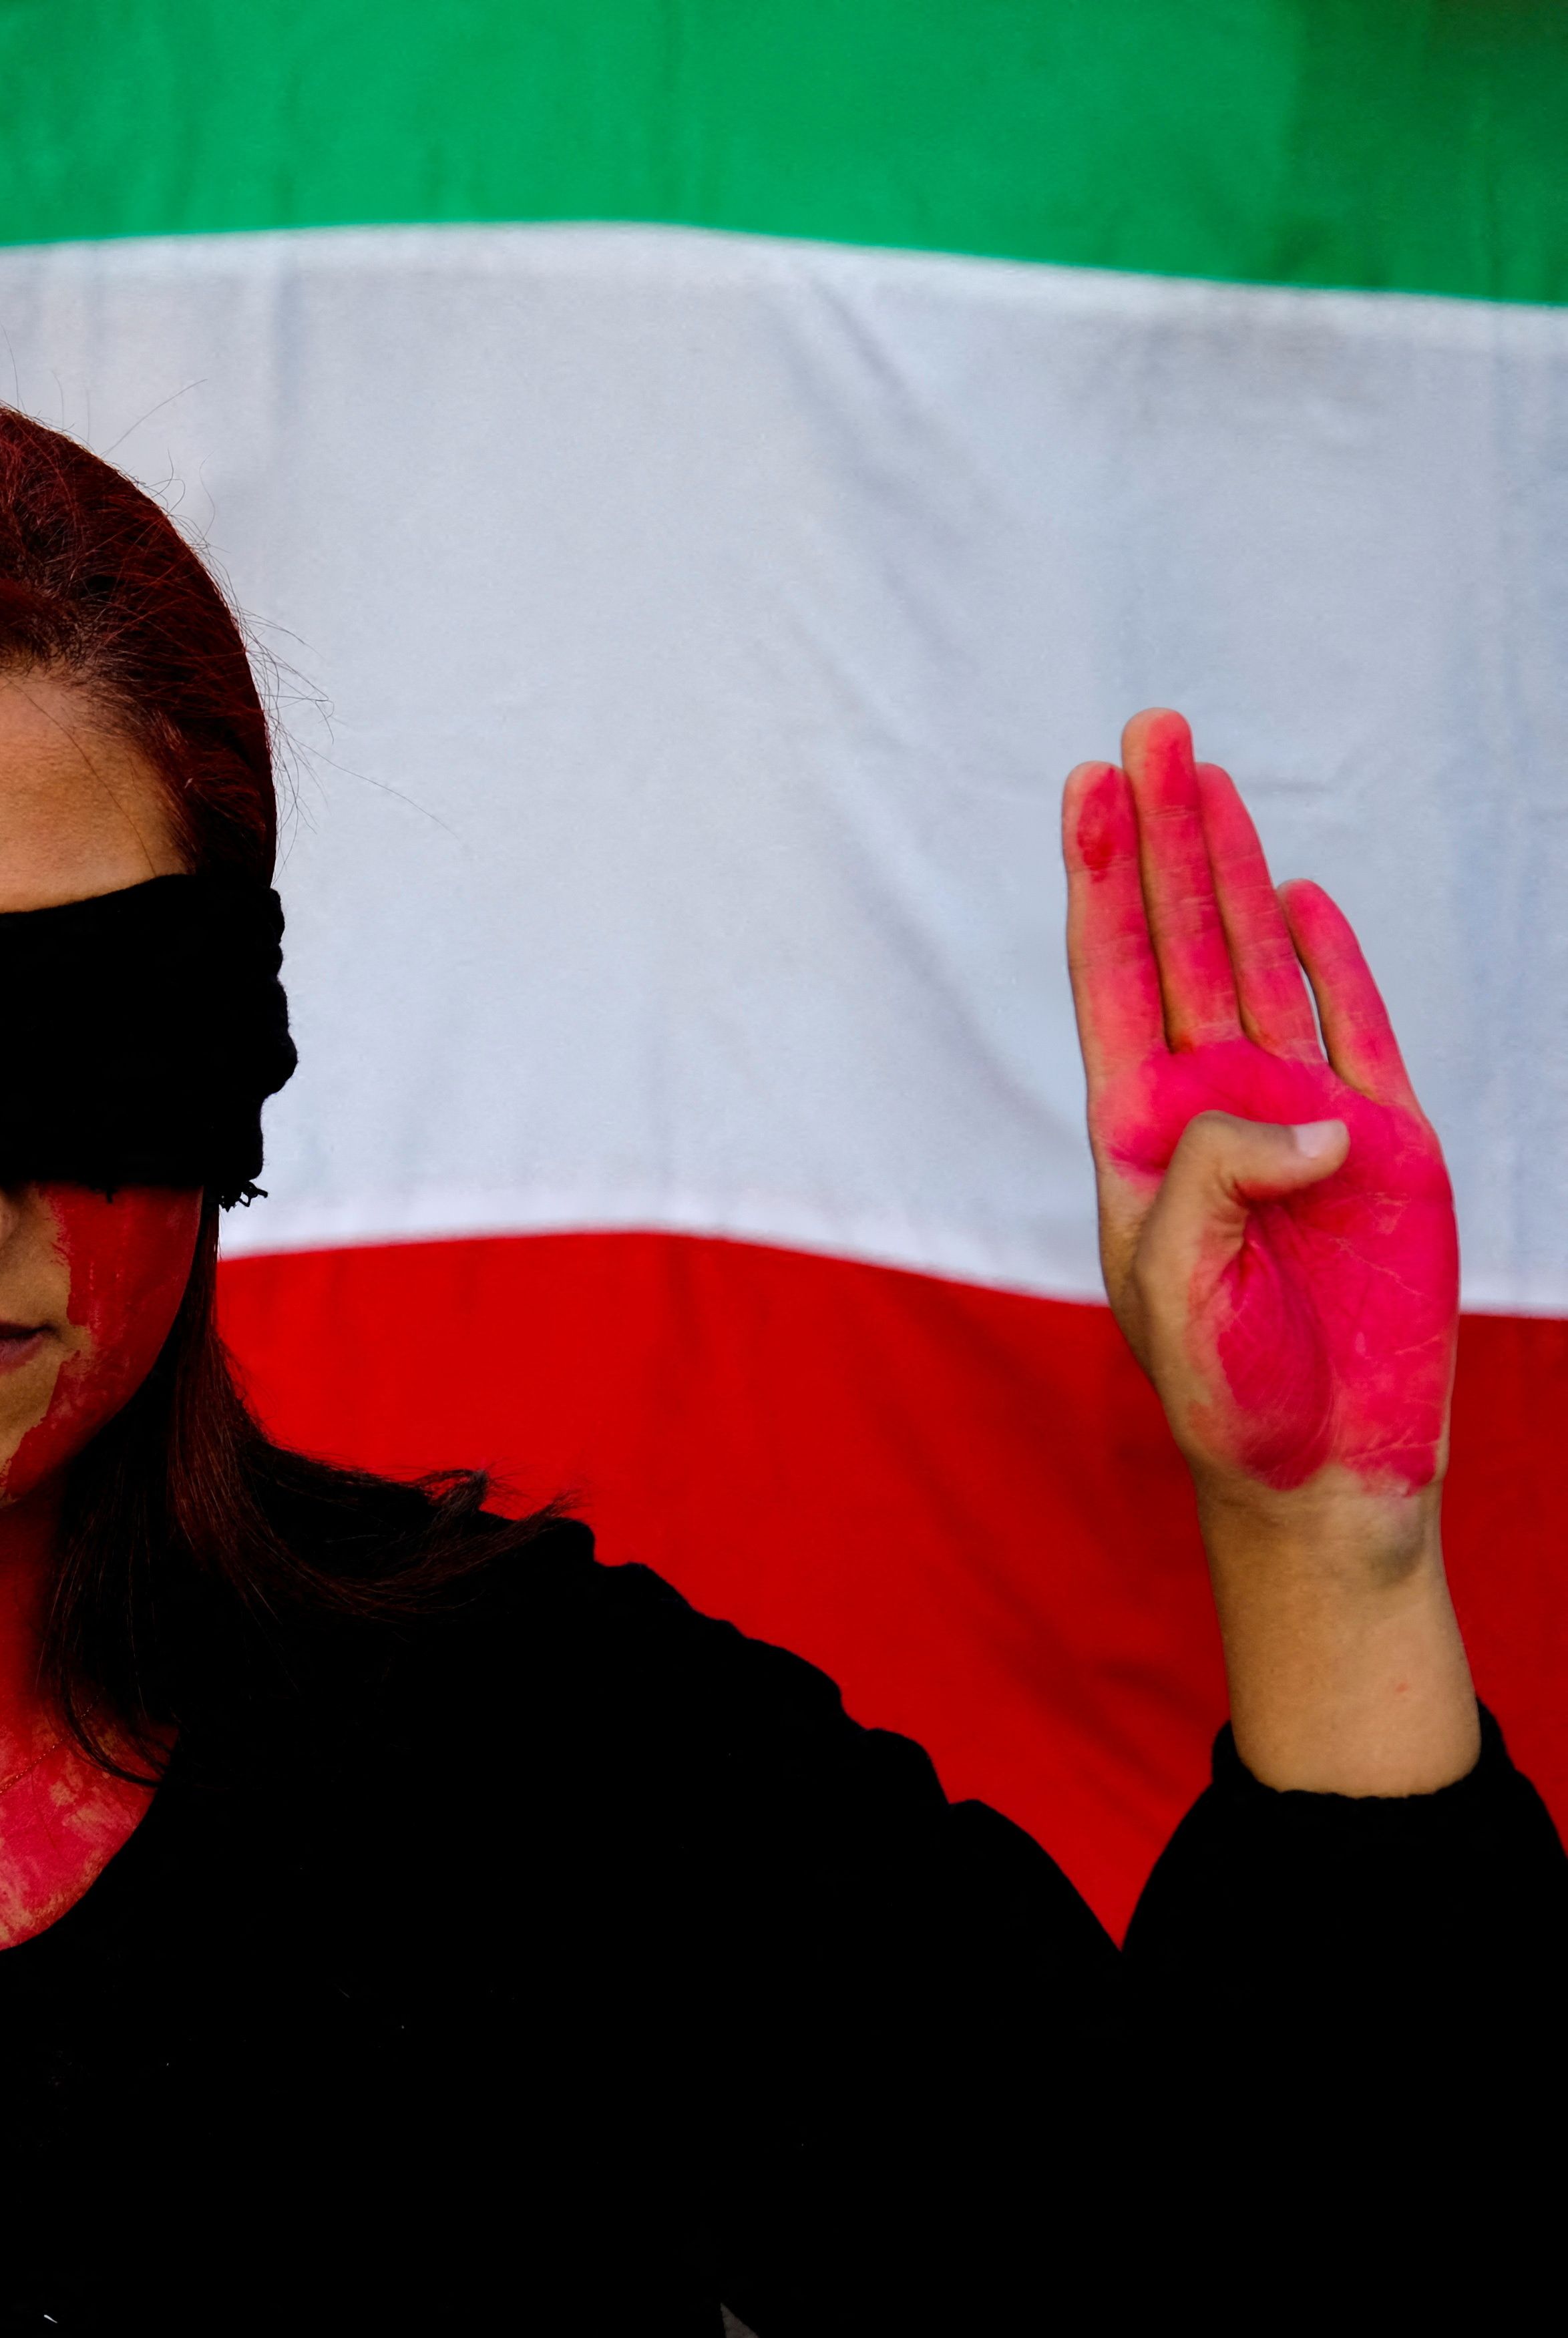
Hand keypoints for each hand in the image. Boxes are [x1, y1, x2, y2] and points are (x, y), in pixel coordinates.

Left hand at [1063, 710, 1470, 1794]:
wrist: (1315, 1471)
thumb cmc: (1227, 1395)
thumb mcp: (1185, 1291)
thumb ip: (1225, 1186)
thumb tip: (1316, 1118)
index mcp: (1141, 1133)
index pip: (1113, 974)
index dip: (1103, 878)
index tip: (1089, 787)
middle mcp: (1211, 1104)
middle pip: (1182, 938)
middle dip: (1167, 835)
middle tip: (1151, 729)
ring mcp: (1297, 1116)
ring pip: (1260, 959)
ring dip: (1236, 868)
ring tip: (1208, 774)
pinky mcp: (1384, 1147)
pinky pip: (1352, 1027)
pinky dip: (1330, 958)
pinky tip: (1301, 892)